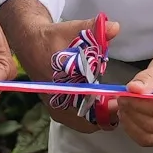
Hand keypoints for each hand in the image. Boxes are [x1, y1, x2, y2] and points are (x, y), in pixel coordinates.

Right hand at [0, 4, 122, 133]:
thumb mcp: (73, 29)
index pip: (87, 106)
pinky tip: (102, 103)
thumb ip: (94, 29)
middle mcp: (57, 103)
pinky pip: (79, 121)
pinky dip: (92, 115)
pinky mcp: (58, 110)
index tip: (119, 99)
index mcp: (60, 86)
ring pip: (85, 124)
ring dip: (100, 116)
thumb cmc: (53, 38)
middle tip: (120, 101)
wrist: (31, 43)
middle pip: (88, 121)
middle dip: (106, 114)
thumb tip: (115, 27)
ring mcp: (57, 109)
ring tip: (113, 102)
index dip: (107, 106)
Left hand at [120, 43, 152, 147]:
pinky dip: (134, 130)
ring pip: (148, 137)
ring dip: (130, 124)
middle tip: (120, 99)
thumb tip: (133, 89)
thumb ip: (149, 78)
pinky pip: (149, 139)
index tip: (123, 95)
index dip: (137, 104)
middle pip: (152, 126)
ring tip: (123, 107)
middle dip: (132, 113)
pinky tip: (129, 116)